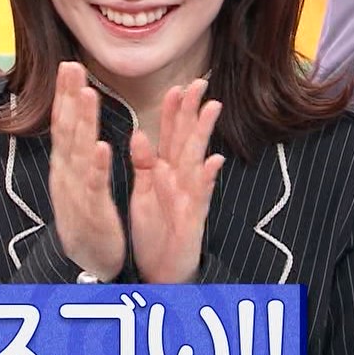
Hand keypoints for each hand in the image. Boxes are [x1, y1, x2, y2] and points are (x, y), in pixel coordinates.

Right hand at [48, 62, 125, 281]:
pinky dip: (96, 166)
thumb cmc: (85, 220)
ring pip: (79, 152)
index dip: (65, 95)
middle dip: (69, 97)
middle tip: (71, 67)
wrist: (84, 265)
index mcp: (66, 166)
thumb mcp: (78, 181)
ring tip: (87, 94)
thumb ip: (77, 152)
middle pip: (66, 130)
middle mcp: (66, 174)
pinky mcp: (92, 211)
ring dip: (83, 123)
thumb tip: (75, 122)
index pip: (64, 124)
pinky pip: (94, 186)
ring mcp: (76, 192)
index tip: (68, 66)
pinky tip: (101, 147)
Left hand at [129, 80, 225, 284]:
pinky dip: (207, 178)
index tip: (176, 86)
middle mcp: (180, 180)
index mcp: (165, 172)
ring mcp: (189, 197)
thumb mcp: (144, 192)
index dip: (173, 111)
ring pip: (196, 160)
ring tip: (212, 108)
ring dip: (204, 134)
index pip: (170, 135)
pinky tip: (214, 160)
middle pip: (187, 139)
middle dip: (193, 112)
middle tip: (200, 83)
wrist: (161, 271)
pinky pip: (200, 195)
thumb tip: (139, 133)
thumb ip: (143, 163)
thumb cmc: (155, 230)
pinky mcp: (193, 218)